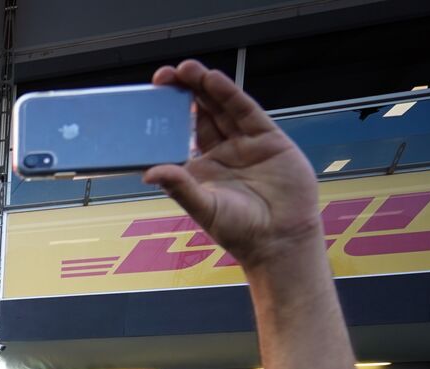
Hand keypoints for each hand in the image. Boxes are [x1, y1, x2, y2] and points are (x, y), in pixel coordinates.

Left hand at [143, 60, 321, 269]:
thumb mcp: (203, 207)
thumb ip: (179, 186)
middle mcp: (221, 152)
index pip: (179, 135)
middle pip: (200, 115)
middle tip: (165, 75)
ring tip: (187, 69)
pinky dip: (230, 95)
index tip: (150, 101)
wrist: (280, 239)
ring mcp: (245, 144)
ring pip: (221, 108)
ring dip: (204, 88)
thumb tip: (148, 173)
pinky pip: (246, 112)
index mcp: (200, 169)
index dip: (166, 117)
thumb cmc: (240, 231)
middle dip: (183, 93)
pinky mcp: (268, 139)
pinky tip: (214, 80)